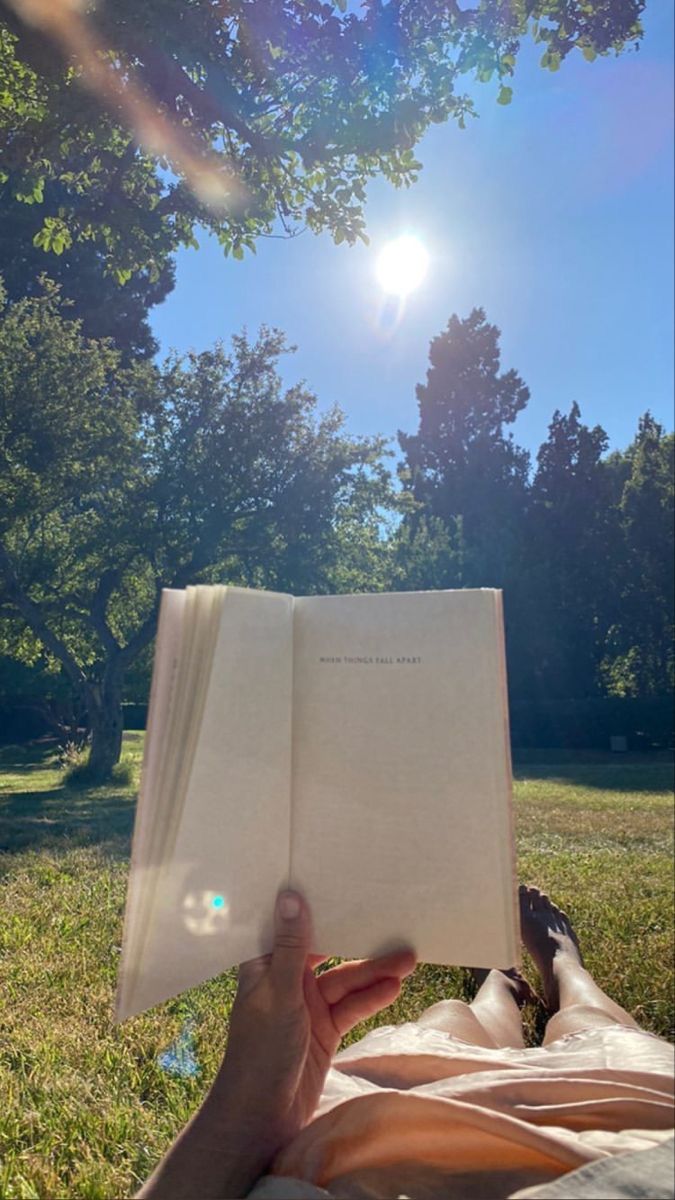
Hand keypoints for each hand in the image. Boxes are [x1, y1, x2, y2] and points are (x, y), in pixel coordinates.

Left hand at [138, 892, 415, 1199]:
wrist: (262, 1117)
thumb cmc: (260, 1051)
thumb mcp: (280, 994)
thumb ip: (293, 946)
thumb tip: (291, 895)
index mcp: (265, 965)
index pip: (292, 926)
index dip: (316, 906)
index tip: (343, 883)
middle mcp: (285, 980)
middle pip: (327, 952)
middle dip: (357, 942)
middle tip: (392, 925)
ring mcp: (306, 1007)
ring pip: (345, 981)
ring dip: (373, 972)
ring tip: (408, 959)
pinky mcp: (324, 1031)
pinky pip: (351, 1007)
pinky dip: (371, 999)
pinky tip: (394, 989)